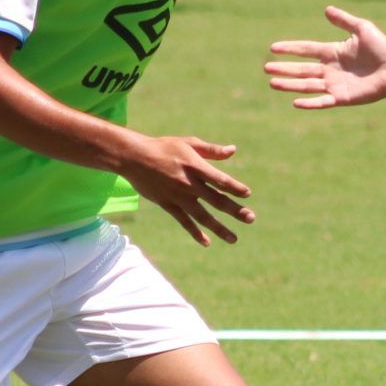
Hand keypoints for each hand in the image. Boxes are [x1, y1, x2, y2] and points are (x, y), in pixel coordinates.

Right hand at [116, 135, 254, 246]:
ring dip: (219, 228)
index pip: (220, 180)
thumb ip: (211, 150)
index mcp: (195, 166)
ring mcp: (178, 197)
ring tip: (234, 239)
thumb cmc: (164, 147)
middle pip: (216, 200)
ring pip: (202, 216)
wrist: (134, 158)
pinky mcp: (168, 205)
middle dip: (235, 210)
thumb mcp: (189, 143)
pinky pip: (184, 222)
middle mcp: (189, 184)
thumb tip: (233, 151)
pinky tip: (207, 242)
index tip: (247, 194)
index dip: (234, 187)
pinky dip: (195, 233)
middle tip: (251, 218)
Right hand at [265, 6, 385, 109]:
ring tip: (272, 82)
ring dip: (290, 84)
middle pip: (301, 69)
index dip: (290, 48)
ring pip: (307, 85)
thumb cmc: (382, 48)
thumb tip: (326, 9)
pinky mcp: (342, 98)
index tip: (273, 48)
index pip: (306, 50)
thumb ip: (343, 20)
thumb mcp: (362, 28)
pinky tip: (295, 102)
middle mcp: (330, 69)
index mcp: (332, 52)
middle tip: (266, 68)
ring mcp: (334, 84)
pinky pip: (322, 101)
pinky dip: (309, 102)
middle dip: (284, 69)